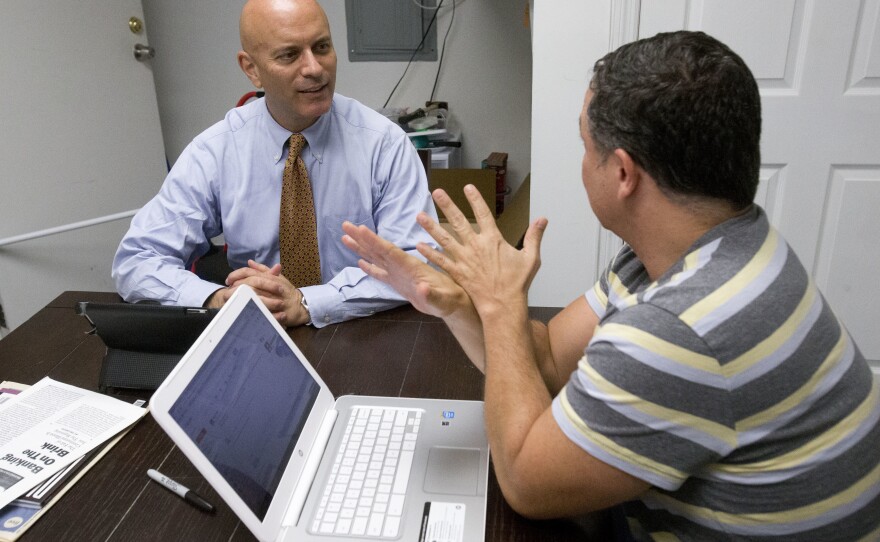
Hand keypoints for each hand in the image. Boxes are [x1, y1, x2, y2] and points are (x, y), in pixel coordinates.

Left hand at [225, 260, 309, 325]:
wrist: (300, 305)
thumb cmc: (287, 291)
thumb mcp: (277, 277)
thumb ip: (263, 269)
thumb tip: (249, 262)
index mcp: (271, 277)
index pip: (251, 272)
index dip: (237, 274)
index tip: (228, 280)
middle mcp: (273, 286)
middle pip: (251, 283)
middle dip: (237, 286)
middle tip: (227, 289)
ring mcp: (275, 299)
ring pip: (255, 296)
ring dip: (242, 297)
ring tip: (232, 299)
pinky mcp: (276, 312)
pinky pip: (262, 311)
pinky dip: (252, 309)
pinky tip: (242, 310)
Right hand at [341, 222, 471, 319]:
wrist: (452, 303)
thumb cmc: (448, 300)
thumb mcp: (441, 299)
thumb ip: (431, 294)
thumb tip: (422, 288)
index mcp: (410, 266)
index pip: (389, 250)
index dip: (374, 240)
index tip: (360, 228)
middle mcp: (402, 266)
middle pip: (377, 249)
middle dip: (361, 238)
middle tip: (345, 225)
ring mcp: (399, 274)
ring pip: (376, 258)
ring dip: (361, 248)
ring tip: (345, 238)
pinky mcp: (398, 283)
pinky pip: (381, 273)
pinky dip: (370, 268)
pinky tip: (359, 263)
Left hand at [418, 185, 547, 319]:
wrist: (503, 305)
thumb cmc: (517, 283)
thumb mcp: (531, 258)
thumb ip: (535, 236)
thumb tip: (543, 219)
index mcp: (493, 240)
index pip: (483, 213)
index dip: (475, 199)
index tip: (467, 186)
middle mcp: (476, 246)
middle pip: (459, 221)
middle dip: (447, 205)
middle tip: (437, 192)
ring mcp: (464, 259)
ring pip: (444, 239)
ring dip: (431, 226)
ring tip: (419, 215)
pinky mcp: (457, 272)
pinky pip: (440, 260)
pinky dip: (429, 253)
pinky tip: (418, 246)